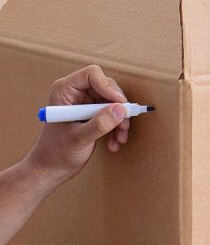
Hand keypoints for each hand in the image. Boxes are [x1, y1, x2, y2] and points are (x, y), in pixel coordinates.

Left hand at [24, 65, 131, 185]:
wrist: (51, 169)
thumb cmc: (56, 153)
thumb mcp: (79, 138)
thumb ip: (100, 123)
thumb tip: (121, 109)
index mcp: (65, 92)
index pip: (92, 75)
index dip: (108, 87)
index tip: (119, 105)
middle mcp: (75, 94)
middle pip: (107, 88)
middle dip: (119, 107)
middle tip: (124, 124)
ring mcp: (84, 104)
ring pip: (113, 102)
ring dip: (120, 120)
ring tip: (120, 138)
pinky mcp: (91, 114)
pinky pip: (112, 113)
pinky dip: (117, 127)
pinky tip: (114, 142)